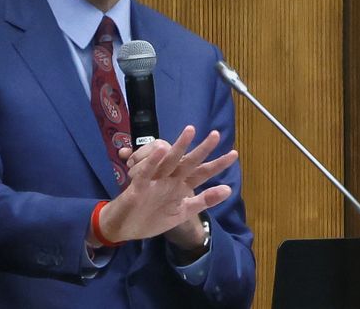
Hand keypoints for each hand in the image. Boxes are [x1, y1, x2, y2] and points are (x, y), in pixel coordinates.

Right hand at [89, 125, 236, 245]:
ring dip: (178, 146)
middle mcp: (170, 178)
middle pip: (188, 161)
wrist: (124, 228)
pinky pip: (146, 171)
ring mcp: (155, 180)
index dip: (217, 164)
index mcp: (181, 185)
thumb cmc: (152, 217)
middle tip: (216, 135)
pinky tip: (162, 150)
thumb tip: (229, 189)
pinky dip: (152, 161)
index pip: (203, 172)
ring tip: (190, 132)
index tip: (234, 154)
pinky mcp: (138, 185)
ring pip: (168, 160)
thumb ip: (204, 200)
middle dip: (202, 149)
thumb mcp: (183, 211)